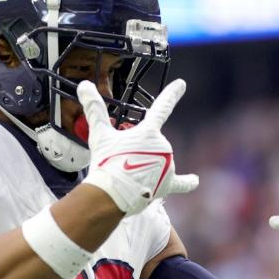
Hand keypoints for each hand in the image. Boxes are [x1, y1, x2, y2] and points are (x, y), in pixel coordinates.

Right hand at [79, 79, 197, 215]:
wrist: (113, 194)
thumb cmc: (106, 163)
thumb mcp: (99, 135)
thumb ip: (94, 109)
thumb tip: (84, 85)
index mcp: (149, 132)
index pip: (162, 107)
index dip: (172, 94)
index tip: (182, 84)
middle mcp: (164, 146)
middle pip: (152, 145)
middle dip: (138, 152)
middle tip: (120, 163)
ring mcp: (168, 165)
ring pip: (159, 162)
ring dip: (147, 166)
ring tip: (128, 177)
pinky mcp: (168, 183)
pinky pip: (182, 183)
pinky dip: (188, 182)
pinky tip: (195, 181)